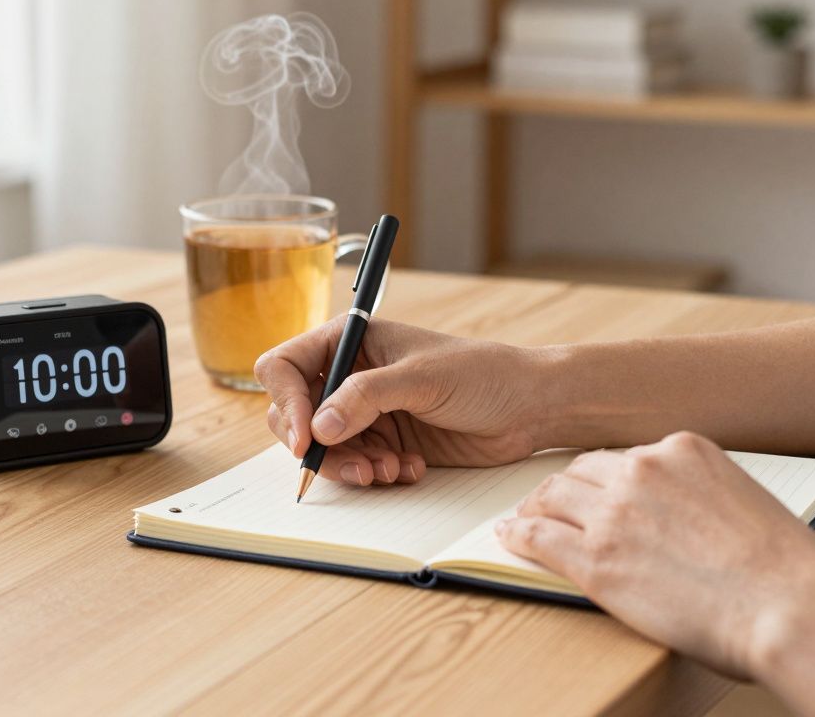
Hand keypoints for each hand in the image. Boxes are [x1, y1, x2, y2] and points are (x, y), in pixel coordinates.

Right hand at [254, 317, 546, 486]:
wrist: (530, 408)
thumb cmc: (484, 373)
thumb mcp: (421, 378)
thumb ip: (366, 397)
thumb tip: (318, 427)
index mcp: (350, 341)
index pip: (285, 367)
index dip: (288, 403)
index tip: (306, 438)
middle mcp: (349, 374)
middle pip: (294, 413)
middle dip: (319, 446)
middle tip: (355, 467)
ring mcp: (364, 411)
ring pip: (323, 447)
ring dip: (350, 466)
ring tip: (389, 469)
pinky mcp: (383, 441)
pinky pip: (354, 465)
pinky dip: (373, 473)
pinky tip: (409, 468)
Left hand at [497, 431, 814, 677]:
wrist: (787, 606)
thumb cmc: (783, 568)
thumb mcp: (744, 500)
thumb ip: (702, 493)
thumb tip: (682, 513)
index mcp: (683, 450)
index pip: (625, 456)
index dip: (605, 477)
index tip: (596, 489)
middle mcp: (642, 471)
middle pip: (582, 470)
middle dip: (565, 487)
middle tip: (550, 501)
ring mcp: (614, 513)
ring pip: (553, 496)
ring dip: (534, 506)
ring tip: (523, 517)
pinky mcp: (595, 559)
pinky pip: (539, 536)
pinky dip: (518, 534)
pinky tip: (509, 536)